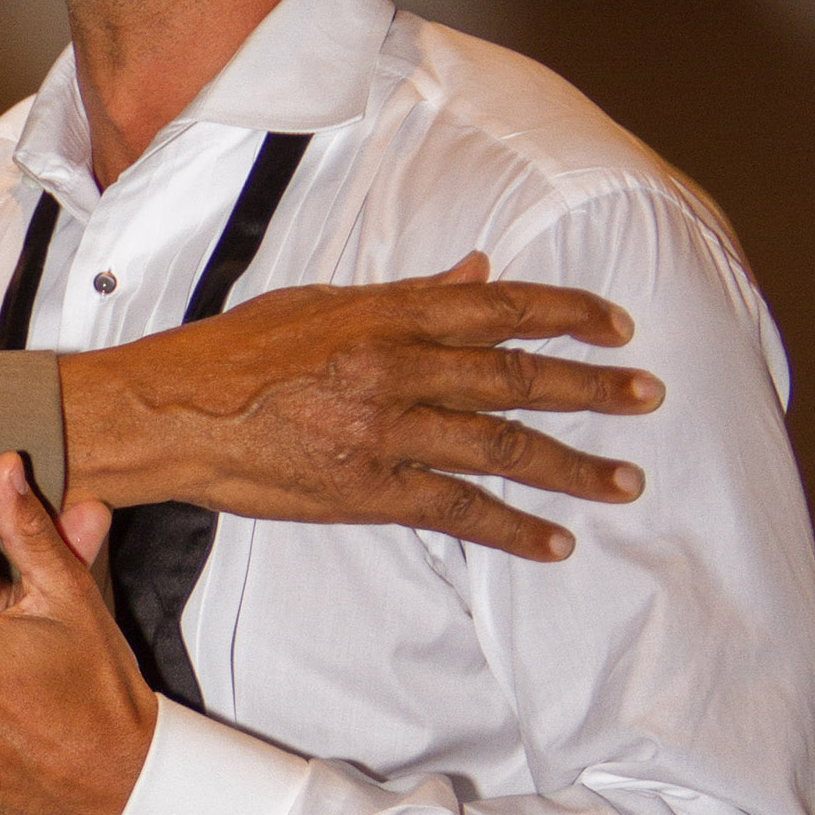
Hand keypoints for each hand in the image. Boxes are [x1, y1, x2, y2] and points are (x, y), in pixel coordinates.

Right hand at [58, 254, 662, 562]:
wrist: (166, 417)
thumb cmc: (232, 354)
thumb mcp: (320, 302)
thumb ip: (407, 293)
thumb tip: (478, 273)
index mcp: (385, 312)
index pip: (500, 307)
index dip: (568, 314)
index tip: (618, 325)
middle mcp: (395, 367)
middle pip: (517, 377)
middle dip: (592, 388)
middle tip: (647, 397)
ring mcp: (384, 433)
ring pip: (502, 447)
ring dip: (572, 465)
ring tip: (624, 479)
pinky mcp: (366, 491)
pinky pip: (458, 512)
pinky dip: (512, 529)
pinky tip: (555, 541)